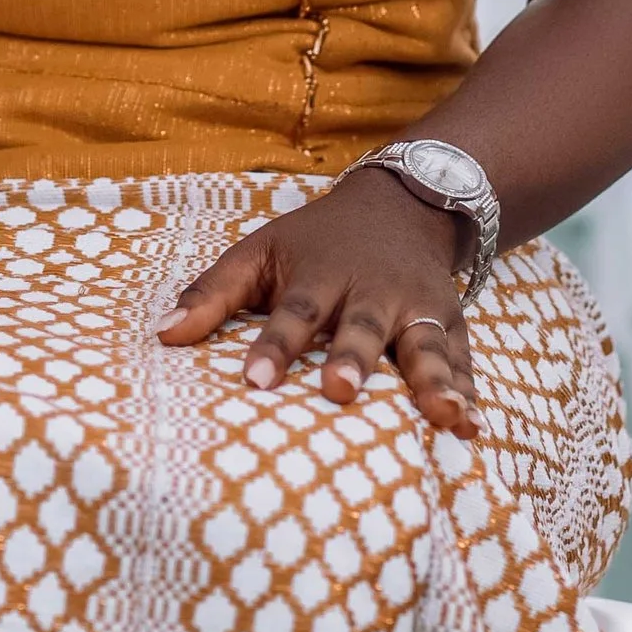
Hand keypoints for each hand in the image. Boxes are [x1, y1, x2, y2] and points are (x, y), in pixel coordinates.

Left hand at [157, 166, 480, 439]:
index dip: (276, 345)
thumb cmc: (315, 241)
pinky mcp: (451, 325)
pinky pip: (463, 361)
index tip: (255, 381)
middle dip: (354, 357)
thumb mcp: (260, 250)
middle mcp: (372, 290)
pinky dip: (468, 392)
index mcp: (320, 272)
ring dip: (434, 381)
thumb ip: (212, 294)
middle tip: (340, 391)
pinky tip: (471, 427)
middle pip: (362, 325)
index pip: (294, 309)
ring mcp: (417, 307)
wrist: (403, 204)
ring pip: (425, 345)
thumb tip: (160, 334)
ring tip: (444, 417)